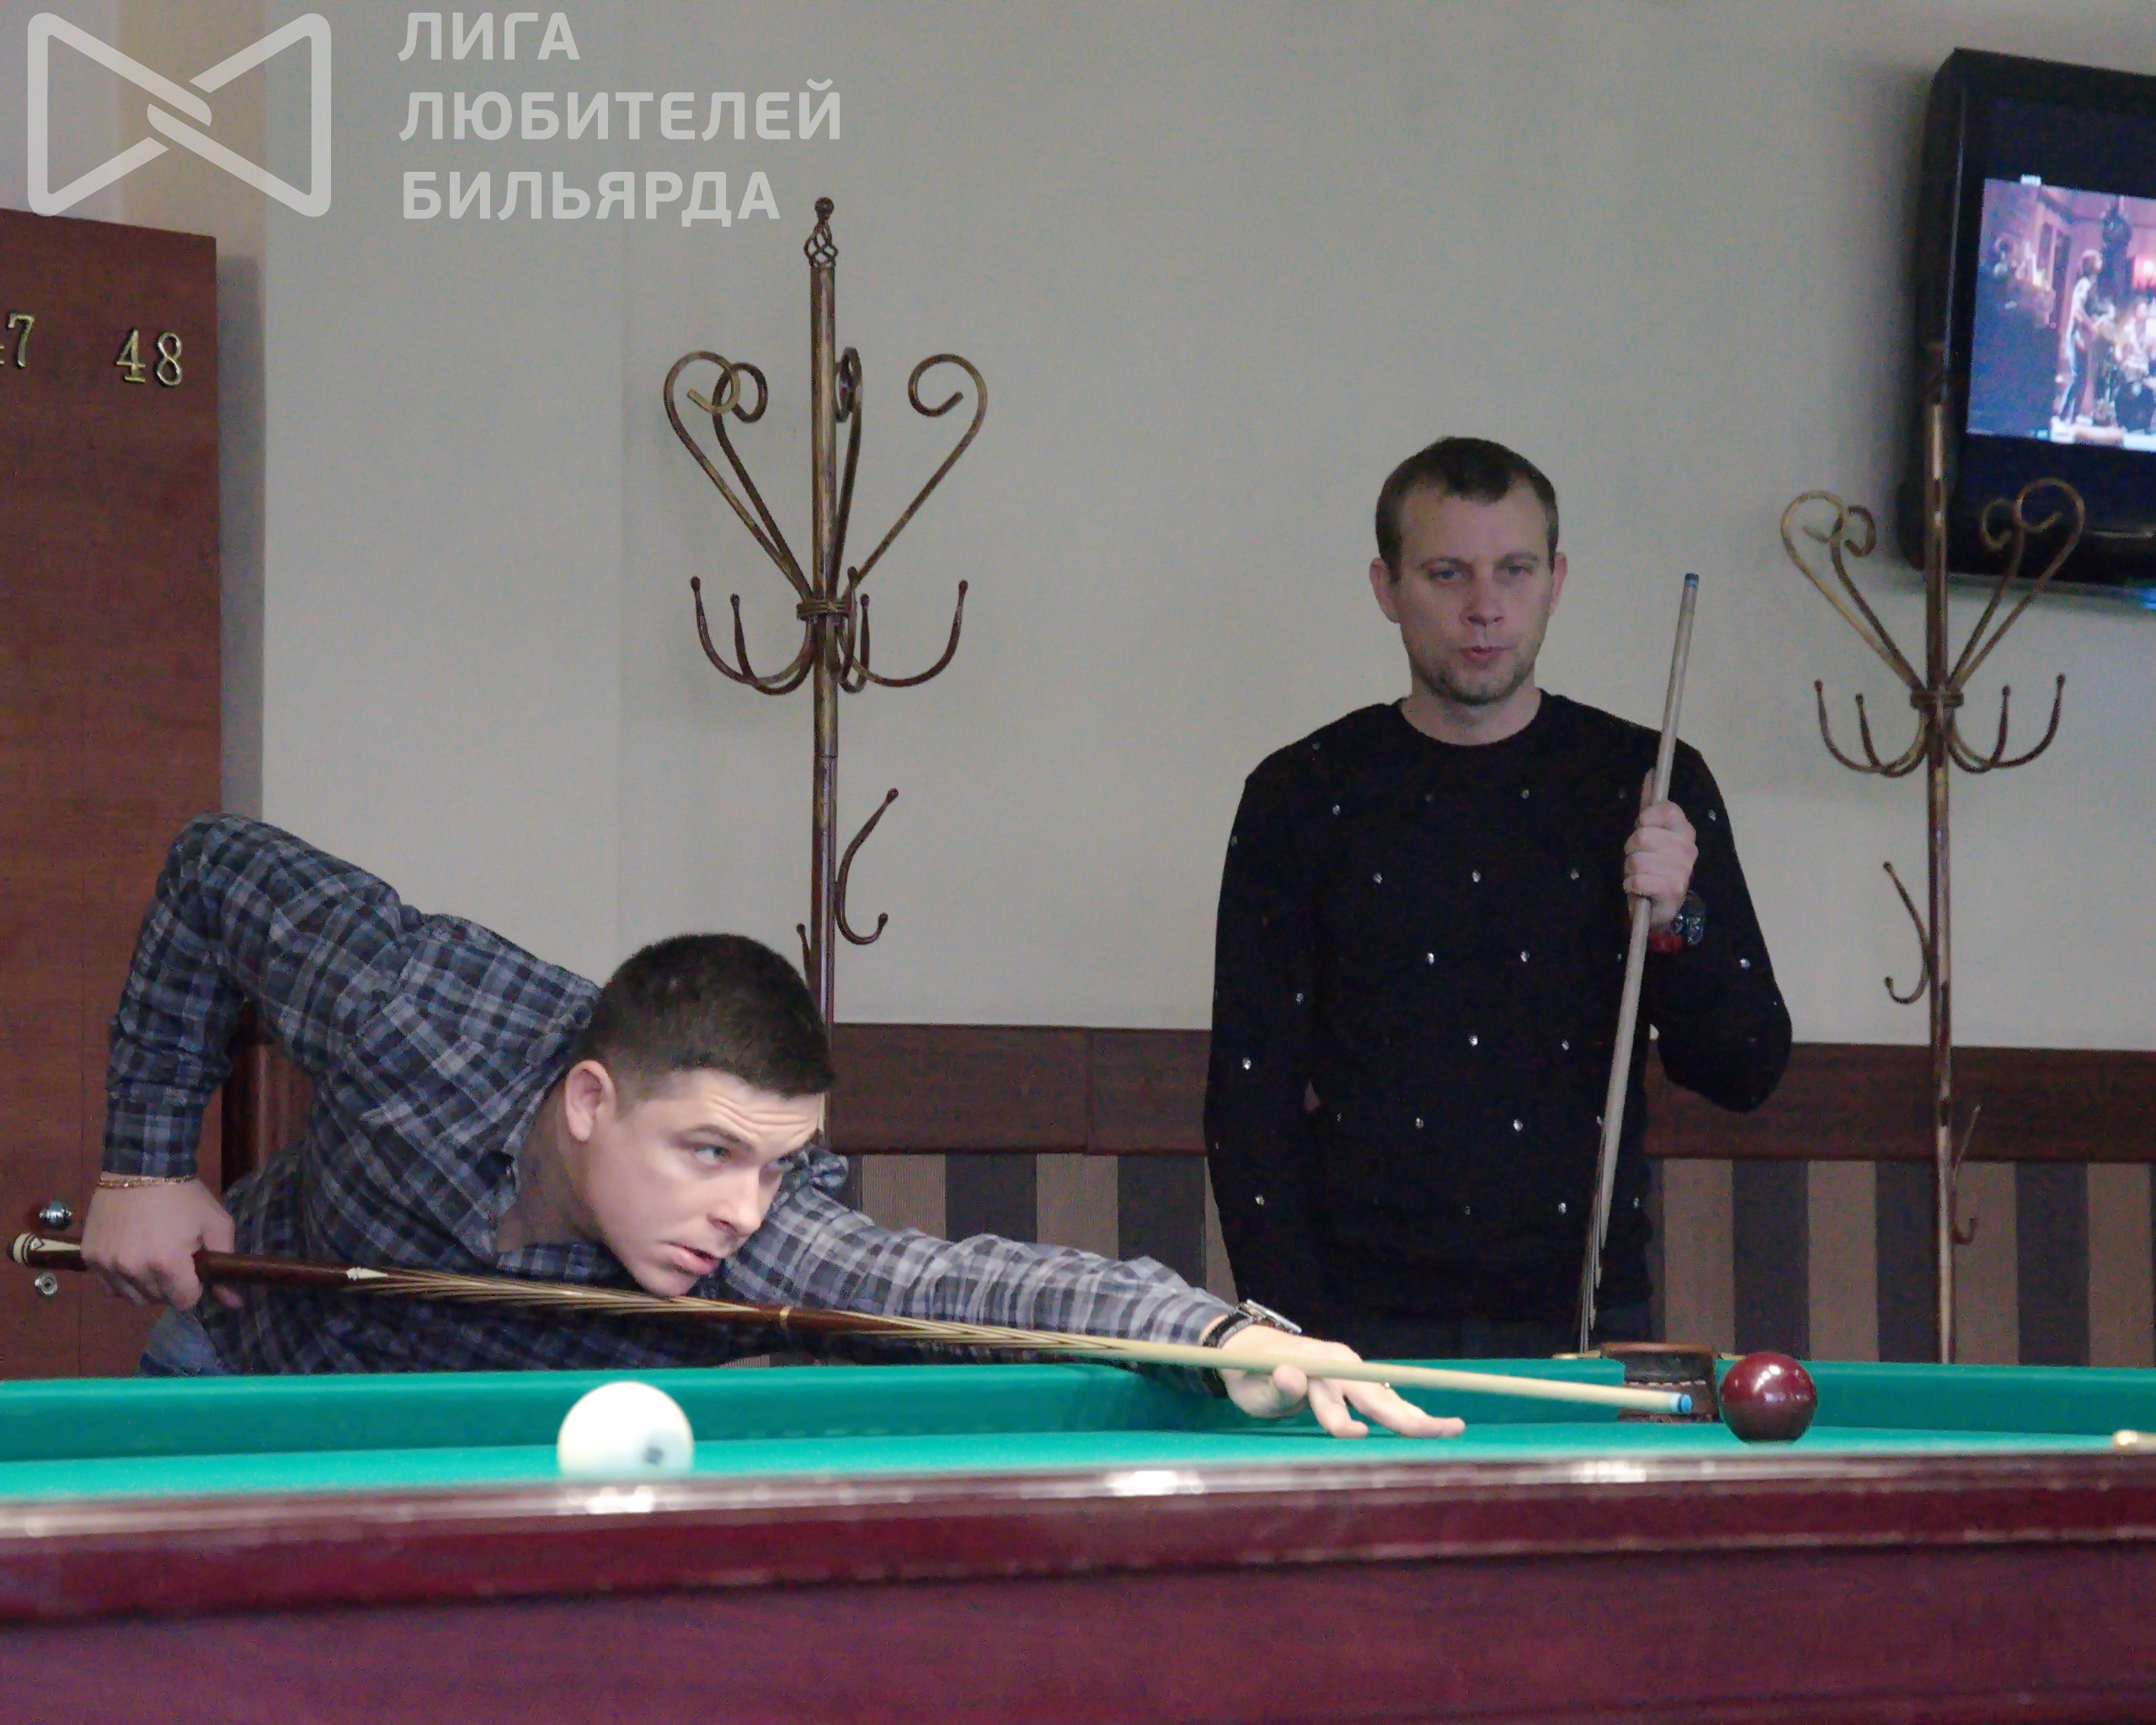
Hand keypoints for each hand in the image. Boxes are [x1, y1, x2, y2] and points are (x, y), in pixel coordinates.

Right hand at [79, 1181, 239, 1310]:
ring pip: (132, 1298)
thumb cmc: (184, 1196)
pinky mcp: (90, 1257)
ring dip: (146, 1287)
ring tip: (153, 1261)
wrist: (142, 1167)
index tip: (194, 1270)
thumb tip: (235, 1304)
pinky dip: (122, 1281)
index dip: (194, 1289)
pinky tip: (131, 1260)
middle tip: (175, 1261)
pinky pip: (108, 1287)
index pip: (184, 1302)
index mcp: (167, 1263)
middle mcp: (134, 1269)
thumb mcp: (216, 1224)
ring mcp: (108, 1264)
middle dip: (171, 1286)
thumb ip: (224, 1265)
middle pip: (158, 1300)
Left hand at [1210, 1323, 1464, 1439]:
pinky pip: (1382, 1396)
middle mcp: (1340, 1365)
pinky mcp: (1354, 1377)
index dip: (1344, 1418)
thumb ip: (1276, 1385)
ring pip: (1386, 1397)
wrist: (1250, 1348)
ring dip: (1417, 1414)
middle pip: (1376, 1396)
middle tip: (1443, 1431)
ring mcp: (1350, 1370)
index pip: (1335, 1397)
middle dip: (1408, 1417)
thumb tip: (1291, 1375)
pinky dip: (1405, 1410)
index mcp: (1316, 1366)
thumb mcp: (1254, 1384)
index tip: (1356, 1434)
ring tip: (1452, 1428)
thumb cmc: (1251, 1373)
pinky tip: (1426, 1424)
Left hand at [1626, 774, 1697, 928]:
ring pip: (1638, 859)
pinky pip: (1639, 879)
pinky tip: (1639, 888)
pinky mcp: (1673, 890)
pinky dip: (1631, 885)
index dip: (1647, 817)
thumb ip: (1649, 804)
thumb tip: (1651, 773)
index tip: (1643, 827)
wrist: (1656, 906)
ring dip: (1630, 869)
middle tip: (1638, 858)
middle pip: (1643, 835)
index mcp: (1685, 831)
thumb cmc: (1651, 865)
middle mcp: (1688, 849)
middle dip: (1631, 848)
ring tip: (1639, 875)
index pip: (1667, 809)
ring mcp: (1683, 870)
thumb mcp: (1649, 832)